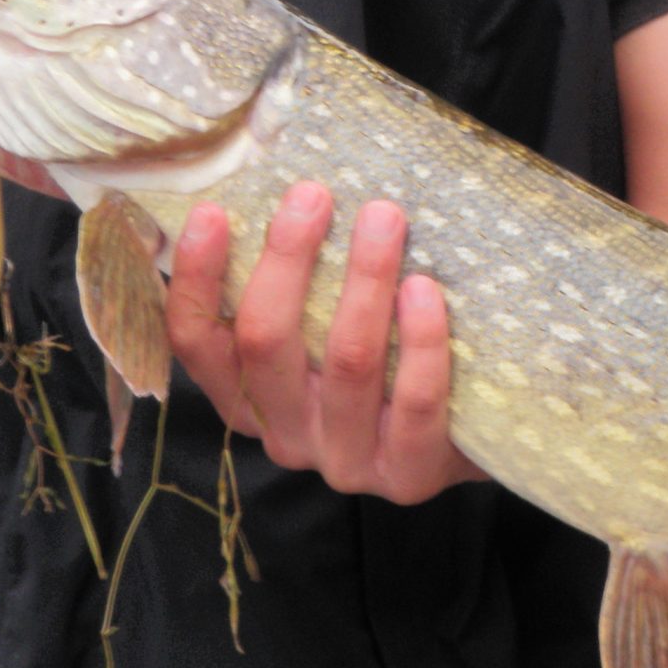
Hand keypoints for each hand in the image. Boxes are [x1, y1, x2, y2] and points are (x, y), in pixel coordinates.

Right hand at [162, 187, 482, 504]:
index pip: (197, 343)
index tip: (211, 213)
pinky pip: (415, 402)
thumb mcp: (327, 332)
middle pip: (266, 343)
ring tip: (384, 218)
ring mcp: (345, 460)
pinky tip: (424, 289)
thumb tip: (284, 192)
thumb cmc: (388, 366)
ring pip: (347, 362)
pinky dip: (420, 340)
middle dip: (287, 259)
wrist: (471, 442)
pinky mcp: (408, 475)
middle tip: (314, 194)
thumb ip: (300, 288)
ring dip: (365, 280)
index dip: (195, 280)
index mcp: (249, 398)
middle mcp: (287, 433)